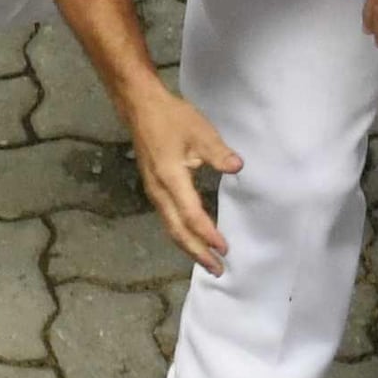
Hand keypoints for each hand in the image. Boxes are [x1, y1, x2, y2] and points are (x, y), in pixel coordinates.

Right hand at [119, 77, 239, 271]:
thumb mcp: (199, 130)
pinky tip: (193, 239)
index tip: (224, 248)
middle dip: (197, 252)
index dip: (207, 234)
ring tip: (208, 261)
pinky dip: (182, 234)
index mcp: (170, 178)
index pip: (190, 214)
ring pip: (171, 227)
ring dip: (189, 247)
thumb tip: (238, 167)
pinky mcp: (154, 189)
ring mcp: (154, 191)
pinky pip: (168, 219)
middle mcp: (159, 191)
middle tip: (218, 270)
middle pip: (177, 230)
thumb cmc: (171, 118)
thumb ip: (218, 152)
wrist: (140, 107)